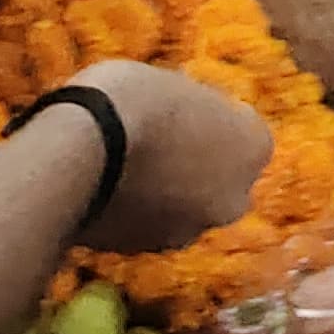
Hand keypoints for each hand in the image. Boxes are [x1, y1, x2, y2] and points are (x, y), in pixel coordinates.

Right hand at [62, 59, 271, 254]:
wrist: (77, 151)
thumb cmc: (134, 99)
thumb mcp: (177, 83)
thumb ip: (196, 113)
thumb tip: (188, 118)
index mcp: (255, 148)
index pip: (244, 133)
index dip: (214, 122)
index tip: (186, 112)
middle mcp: (233, 200)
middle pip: (220, 181)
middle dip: (197, 168)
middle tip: (159, 143)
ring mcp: (188, 231)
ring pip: (183, 209)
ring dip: (165, 194)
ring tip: (124, 165)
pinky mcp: (143, 251)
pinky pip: (145, 226)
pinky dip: (133, 212)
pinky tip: (106, 188)